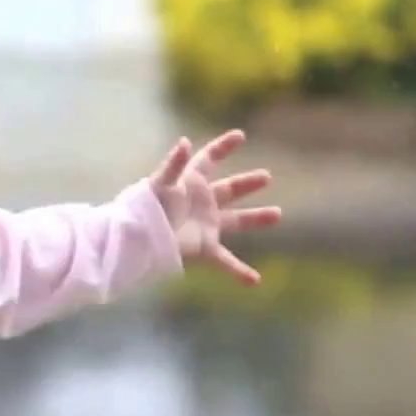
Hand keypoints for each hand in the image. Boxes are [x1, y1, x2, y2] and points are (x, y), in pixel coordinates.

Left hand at [148, 129, 281, 284]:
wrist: (138, 241)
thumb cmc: (146, 209)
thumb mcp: (161, 184)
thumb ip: (174, 164)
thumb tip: (185, 142)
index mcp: (191, 182)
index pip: (210, 159)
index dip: (223, 146)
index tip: (240, 135)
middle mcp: (201, 202)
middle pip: (229, 189)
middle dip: (247, 184)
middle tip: (267, 177)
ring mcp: (205, 225)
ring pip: (236, 221)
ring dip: (256, 218)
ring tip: (277, 214)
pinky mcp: (204, 248)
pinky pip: (226, 261)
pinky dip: (239, 271)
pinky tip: (255, 280)